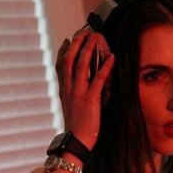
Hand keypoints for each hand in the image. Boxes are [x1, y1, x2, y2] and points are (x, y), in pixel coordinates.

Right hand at [55, 28, 114, 150]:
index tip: (68, 39)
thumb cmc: (77, 128)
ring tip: (95, 36)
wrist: (76, 141)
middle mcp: (69, 88)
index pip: (60, 65)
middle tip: (84, 30)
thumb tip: (78, 88)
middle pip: (70, 59)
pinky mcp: (90, 99)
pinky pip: (98, 79)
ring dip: (89, 48)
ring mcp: (78, 93)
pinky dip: (106, 66)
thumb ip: (73, 95)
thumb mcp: (72, 108)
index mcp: (64, 90)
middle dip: (77, 43)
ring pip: (81, 64)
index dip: (64, 50)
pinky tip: (112, 57)